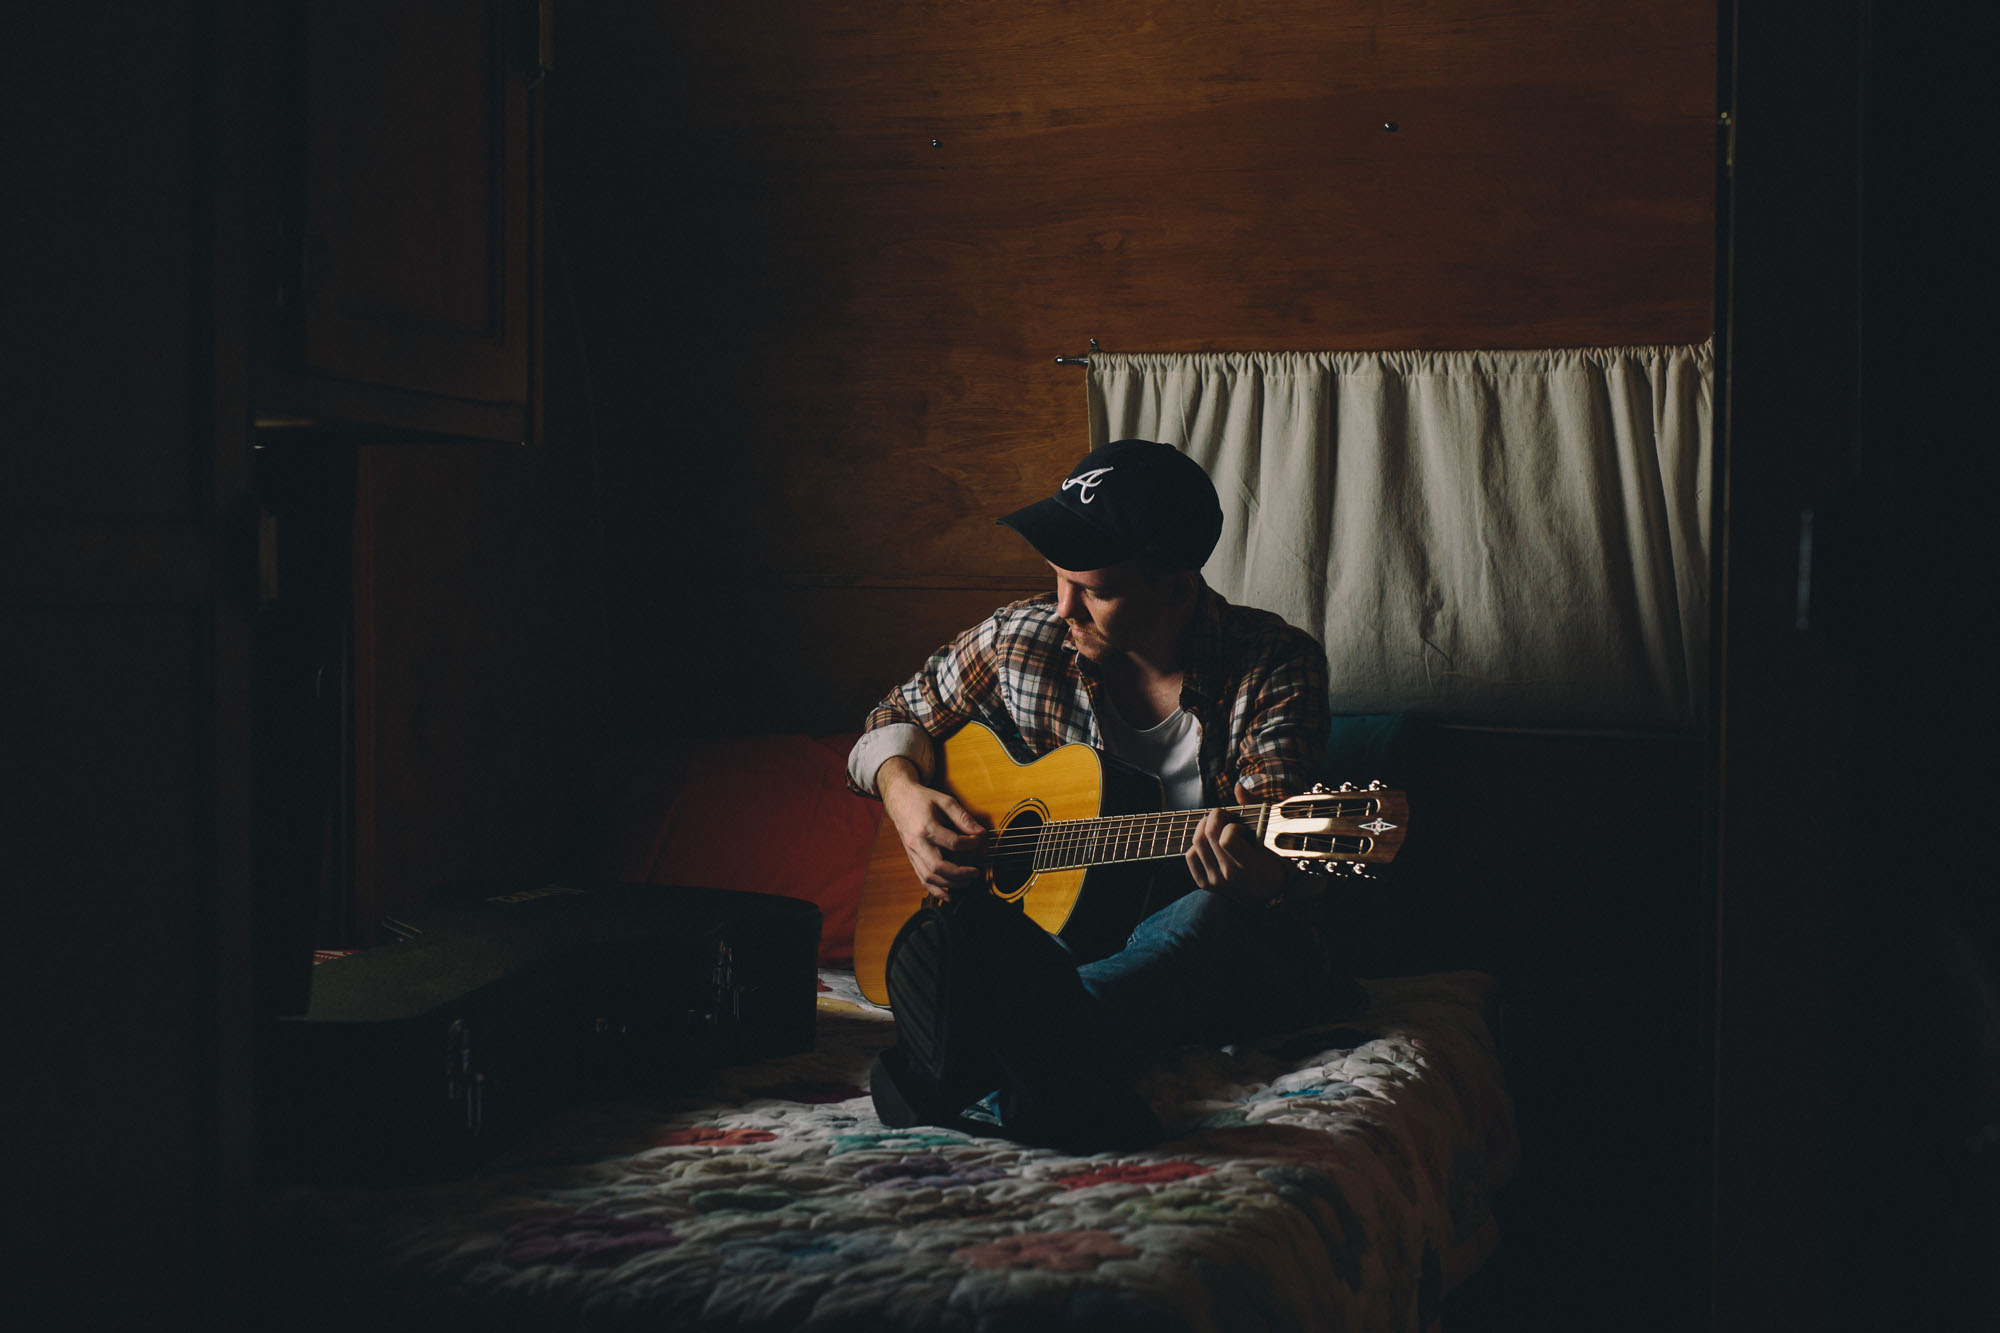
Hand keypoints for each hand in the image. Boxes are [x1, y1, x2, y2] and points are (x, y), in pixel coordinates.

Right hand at [877, 757, 988, 900]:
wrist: (898, 798)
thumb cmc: (922, 799)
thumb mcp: (945, 801)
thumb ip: (963, 817)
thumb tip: (980, 832)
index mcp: (926, 827)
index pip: (953, 843)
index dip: (970, 844)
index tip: (979, 840)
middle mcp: (917, 843)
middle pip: (939, 866)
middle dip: (961, 873)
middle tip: (976, 871)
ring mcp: (912, 853)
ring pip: (929, 877)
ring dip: (950, 883)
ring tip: (968, 881)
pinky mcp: (912, 858)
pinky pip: (922, 879)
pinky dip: (936, 890)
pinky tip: (950, 895)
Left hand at [1185, 790, 1289, 904]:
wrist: (1270, 893)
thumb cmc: (1274, 860)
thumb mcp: (1271, 837)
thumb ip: (1255, 809)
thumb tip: (1238, 786)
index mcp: (1248, 865)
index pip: (1226, 838)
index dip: (1230, 824)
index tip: (1239, 824)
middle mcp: (1229, 875)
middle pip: (1207, 836)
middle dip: (1214, 817)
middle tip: (1224, 815)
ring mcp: (1215, 881)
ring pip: (1196, 843)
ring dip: (1204, 828)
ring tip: (1217, 826)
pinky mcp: (1205, 884)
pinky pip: (1190, 856)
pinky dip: (1196, 845)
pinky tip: (1210, 843)